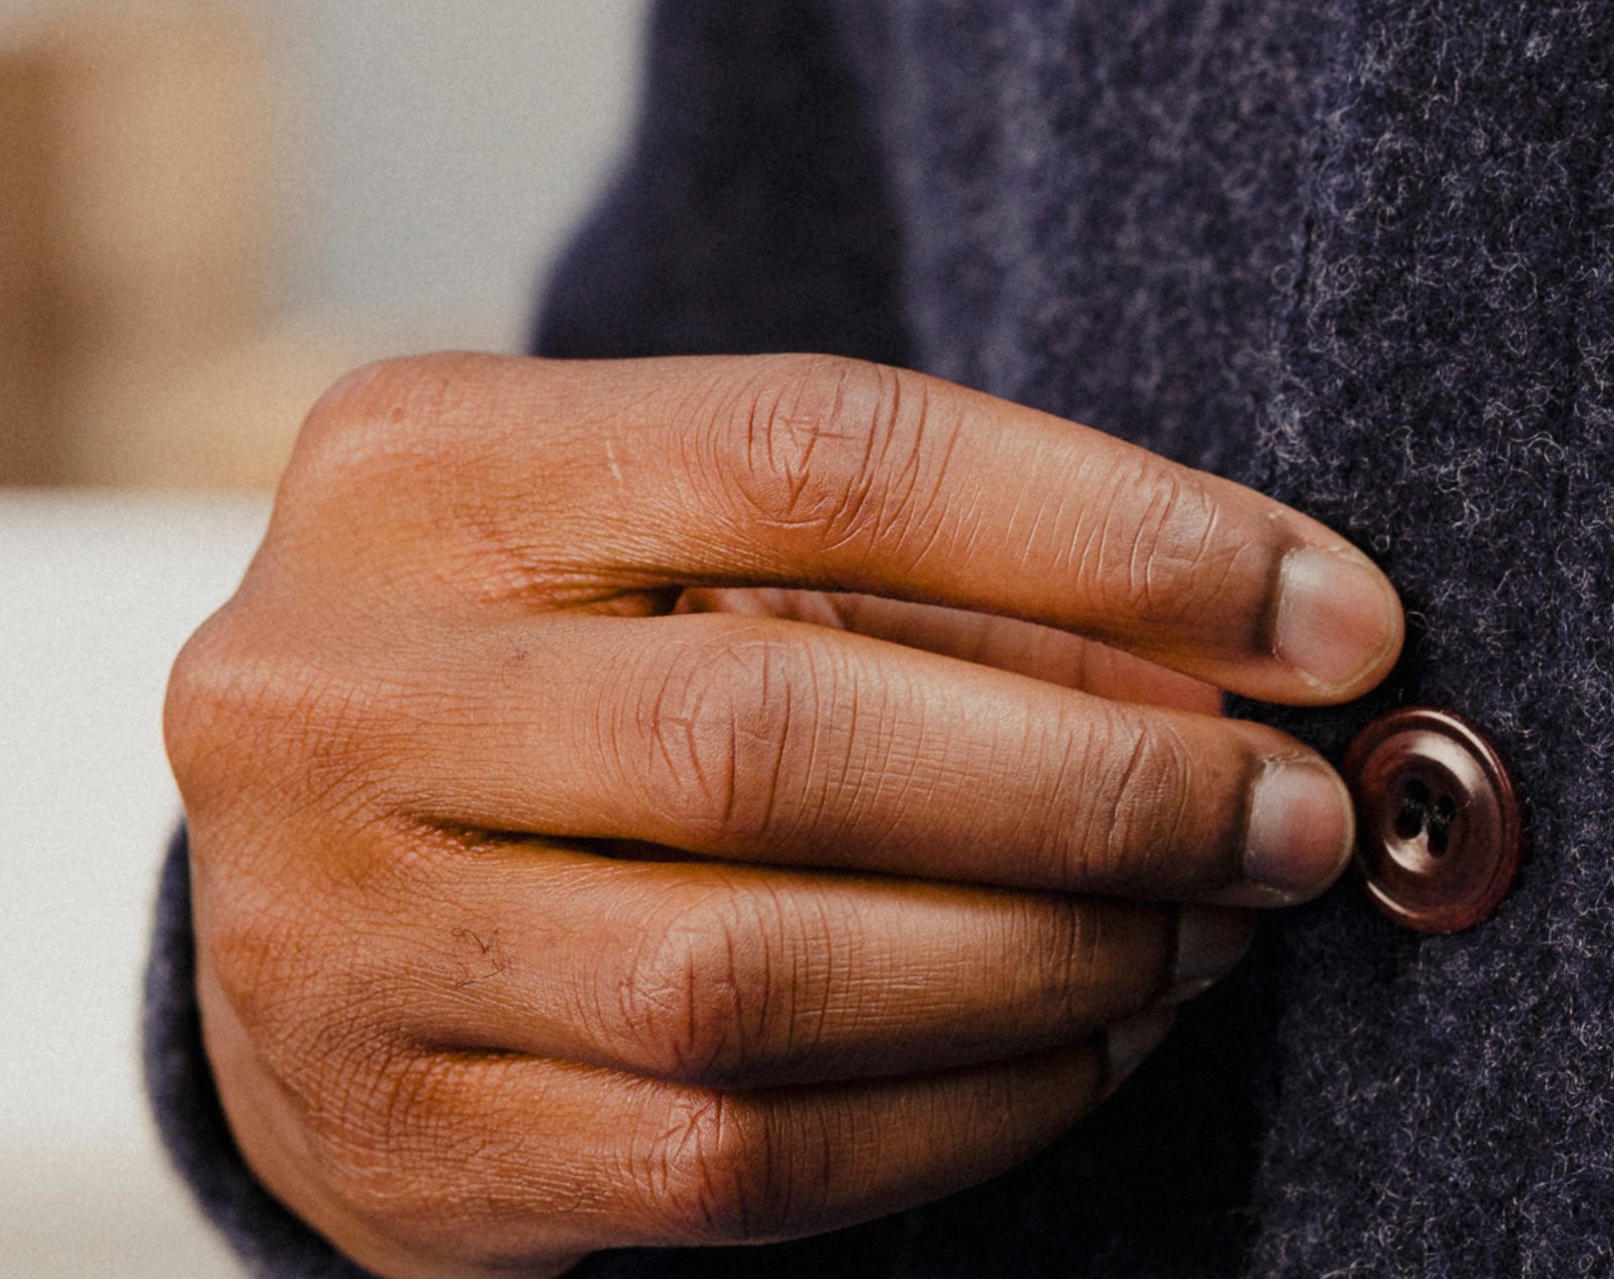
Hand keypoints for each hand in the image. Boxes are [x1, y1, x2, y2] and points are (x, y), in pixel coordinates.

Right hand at [165, 352, 1403, 1278]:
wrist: (286, 850)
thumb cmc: (571, 632)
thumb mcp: (688, 521)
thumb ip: (935, 566)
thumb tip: (1268, 647)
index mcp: (421, 465)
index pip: (818, 455)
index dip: (1108, 532)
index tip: (1327, 613)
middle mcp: (327, 692)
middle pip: (774, 733)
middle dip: (1097, 781)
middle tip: (1297, 809)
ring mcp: (332, 941)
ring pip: (760, 976)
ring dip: (1049, 960)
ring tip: (1214, 926)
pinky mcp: (397, 1154)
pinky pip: (728, 1159)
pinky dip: (960, 1109)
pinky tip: (1094, 1047)